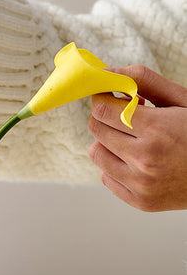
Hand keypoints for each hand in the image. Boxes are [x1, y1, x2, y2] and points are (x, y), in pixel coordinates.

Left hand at [88, 65, 186, 211]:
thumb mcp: (181, 99)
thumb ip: (143, 81)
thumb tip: (106, 72)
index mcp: (158, 130)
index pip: (102, 109)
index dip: (103, 99)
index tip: (110, 96)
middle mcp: (145, 160)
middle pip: (96, 129)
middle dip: (106, 118)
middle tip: (126, 117)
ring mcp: (141, 184)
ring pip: (96, 153)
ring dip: (107, 142)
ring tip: (132, 140)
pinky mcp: (139, 201)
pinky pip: (105, 177)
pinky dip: (115, 166)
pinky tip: (137, 161)